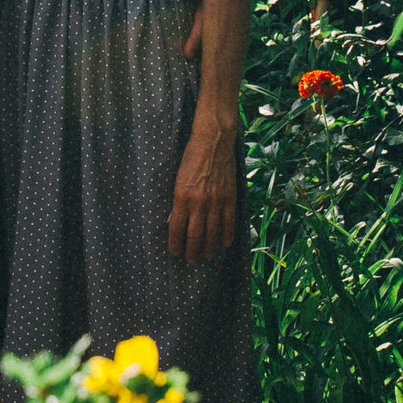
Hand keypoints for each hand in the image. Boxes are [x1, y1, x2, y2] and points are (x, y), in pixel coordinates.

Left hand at [167, 121, 239, 263]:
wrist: (213, 142)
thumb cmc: (191, 158)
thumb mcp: (177, 179)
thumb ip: (176, 202)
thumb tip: (172, 222)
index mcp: (182, 197)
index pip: (177, 229)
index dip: (175, 244)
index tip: (174, 252)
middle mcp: (199, 203)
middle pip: (195, 236)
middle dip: (192, 252)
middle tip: (190, 260)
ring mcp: (216, 202)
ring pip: (213, 234)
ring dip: (209, 248)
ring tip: (206, 256)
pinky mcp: (230, 198)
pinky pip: (229, 222)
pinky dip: (228, 235)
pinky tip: (225, 244)